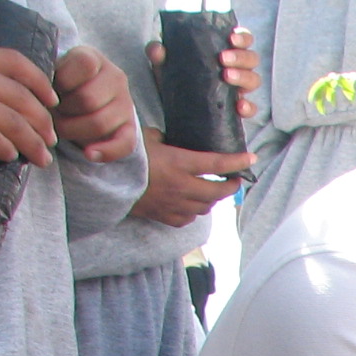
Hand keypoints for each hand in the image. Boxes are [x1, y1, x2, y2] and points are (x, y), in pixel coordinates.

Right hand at [0, 41, 56, 162]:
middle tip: (51, 141)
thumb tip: (7, 100)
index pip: (16, 61)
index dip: (41, 83)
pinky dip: (6, 150)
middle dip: (43, 122)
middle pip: (20, 96)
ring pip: (11, 120)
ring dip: (32, 143)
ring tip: (40, 159)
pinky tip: (9, 158)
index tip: (53, 102)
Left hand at [51, 45, 138, 161]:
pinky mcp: (131, 127)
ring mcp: (126, 103)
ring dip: (74, 130)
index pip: (84, 65)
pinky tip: (89, 154)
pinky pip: (124, 144)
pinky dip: (105, 151)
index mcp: (93, 58)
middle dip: (64, 111)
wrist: (82, 94)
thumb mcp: (52, 69)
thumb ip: (49, 76)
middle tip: (52, 114)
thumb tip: (43, 100)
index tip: (50, 90)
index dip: (61, 81)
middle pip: (88, 99)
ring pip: (100, 123)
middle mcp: (116, 77)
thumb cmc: (59, 83)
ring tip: (61, 128)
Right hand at [132, 127, 252, 224]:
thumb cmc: (125, 156)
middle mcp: (181, 187)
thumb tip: (174, 139)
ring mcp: (174, 204)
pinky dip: (194, 210)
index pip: (216, 163)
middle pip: (217, 192)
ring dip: (212, 198)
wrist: (105, 182)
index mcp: (178, 163)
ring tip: (212, 190)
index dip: (236, 162)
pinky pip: (188, 217)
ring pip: (205, 207)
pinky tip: (192, 203)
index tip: (251, 159)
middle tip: (234, 180)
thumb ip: (165, 139)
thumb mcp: (146, 138)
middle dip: (230, 186)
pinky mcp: (165, 217)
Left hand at [148, 27, 261, 120]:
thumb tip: (157, 50)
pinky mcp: (237, 109)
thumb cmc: (176, 78)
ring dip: (243, 77)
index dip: (242, 37)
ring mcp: (238, 88)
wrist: (174, 107)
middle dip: (240, 57)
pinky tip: (239, 106)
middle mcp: (236, 68)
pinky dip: (248, 107)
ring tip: (226, 77)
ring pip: (254, 80)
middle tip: (222, 59)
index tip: (231, 38)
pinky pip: (250, 108)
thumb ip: (159, 54)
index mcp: (224, 51)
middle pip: (251, 59)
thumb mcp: (165, 64)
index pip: (242, 39)